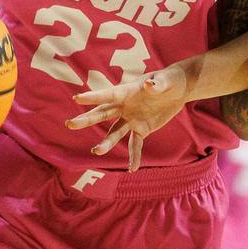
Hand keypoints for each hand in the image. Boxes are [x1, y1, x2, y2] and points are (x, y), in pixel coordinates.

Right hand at [66, 63, 192, 171]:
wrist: (177, 89)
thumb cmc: (169, 80)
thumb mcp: (166, 80)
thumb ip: (157, 84)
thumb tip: (149, 85)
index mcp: (127, 91)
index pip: (108, 95)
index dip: (93, 97)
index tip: (76, 98)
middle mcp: (124, 106)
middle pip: (103, 114)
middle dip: (87, 119)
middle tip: (70, 124)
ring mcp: (131, 119)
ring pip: (115, 132)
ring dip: (106, 142)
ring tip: (96, 152)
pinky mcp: (141, 129)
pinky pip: (135, 144)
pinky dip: (134, 156)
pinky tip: (132, 169)